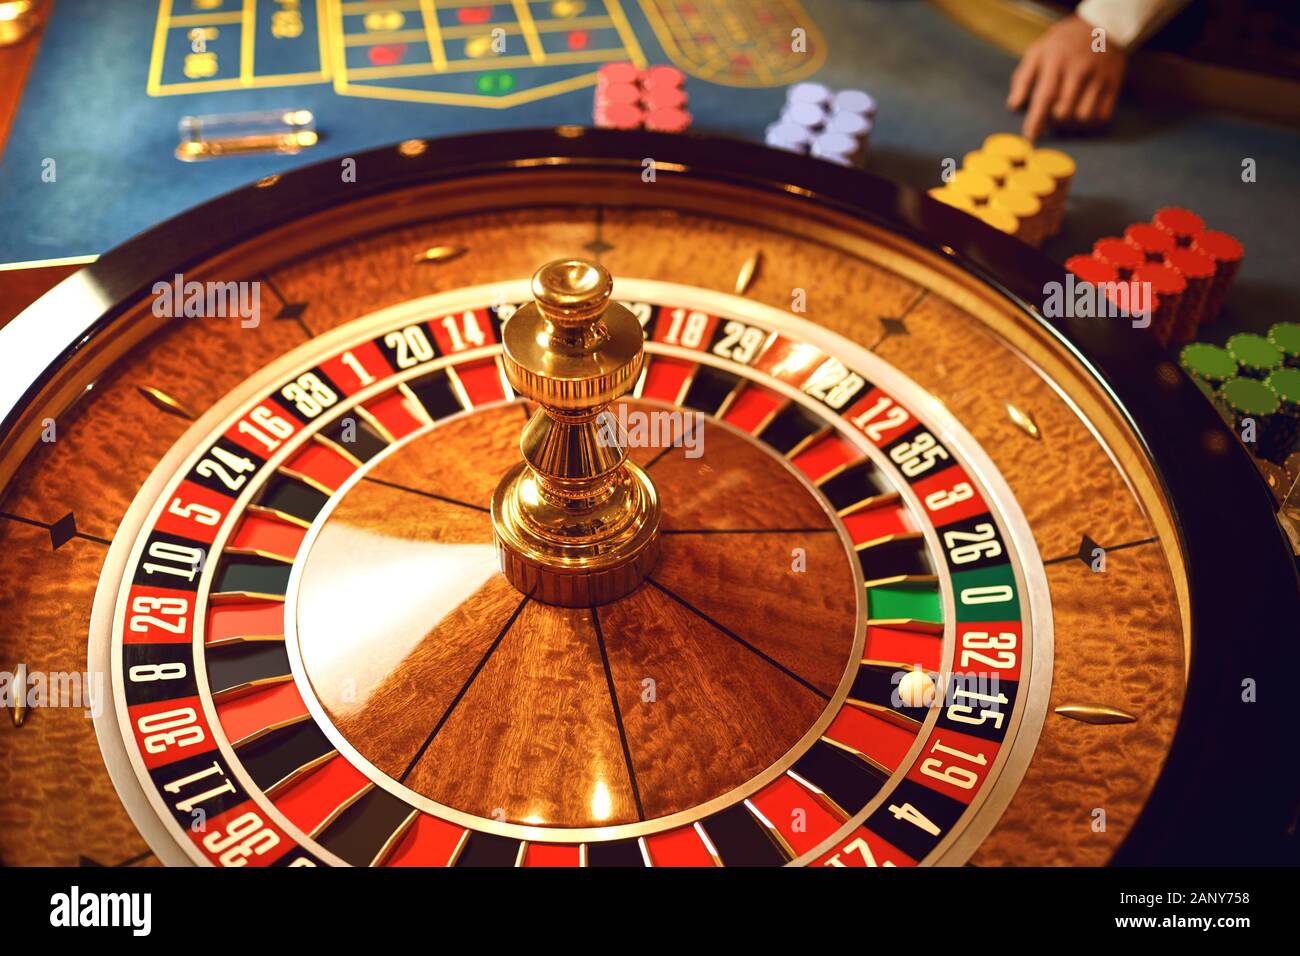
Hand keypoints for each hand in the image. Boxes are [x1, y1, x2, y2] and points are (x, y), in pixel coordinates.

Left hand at [1007, 14, 1126, 139]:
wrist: (1102, 25)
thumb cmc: (1063, 43)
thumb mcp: (1038, 52)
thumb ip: (1023, 78)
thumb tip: (1014, 106)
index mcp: (1056, 61)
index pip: (1045, 97)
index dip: (1036, 120)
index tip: (1030, 137)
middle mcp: (1079, 70)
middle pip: (1064, 111)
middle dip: (1054, 122)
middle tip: (1051, 119)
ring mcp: (1099, 77)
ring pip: (1083, 117)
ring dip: (1072, 124)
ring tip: (1067, 115)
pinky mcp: (1114, 84)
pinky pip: (1102, 116)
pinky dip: (1090, 122)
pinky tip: (1083, 113)